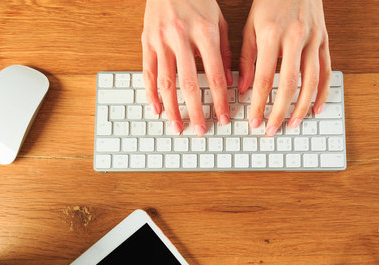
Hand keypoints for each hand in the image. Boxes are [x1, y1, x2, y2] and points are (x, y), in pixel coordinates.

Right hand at [142, 0, 232, 136]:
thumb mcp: (219, 21)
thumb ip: (225, 52)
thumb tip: (231, 83)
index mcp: (205, 32)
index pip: (215, 75)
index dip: (220, 100)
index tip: (224, 117)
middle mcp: (181, 37)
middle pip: (189, 84)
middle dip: (195, 111)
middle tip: (200, 130)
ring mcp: (161, 39)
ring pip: (166, 82)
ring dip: (172, 108)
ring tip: (177, 126)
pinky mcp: (146, 41)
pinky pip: (148, 72)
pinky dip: (151, 93)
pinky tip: (156, 108)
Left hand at [239, 0, 330, 135]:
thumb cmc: (270, 1)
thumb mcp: (250, 26)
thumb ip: (247, 59)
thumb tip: (245, 89)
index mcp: (271, 34)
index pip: (265, 78)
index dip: (259, 103)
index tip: (255, 120)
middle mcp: (295, 38)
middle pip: (289, 84)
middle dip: (280, 111)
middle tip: (272, 129)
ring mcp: (313, 40)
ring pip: (311, 81)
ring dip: (302, 107)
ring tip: (293, 124)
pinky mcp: (325, 41)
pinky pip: (327, 71)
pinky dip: (323, 92)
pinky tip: (316, 108)